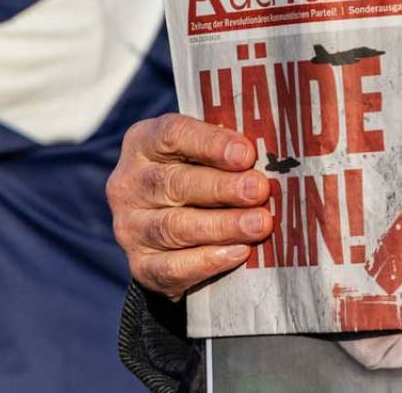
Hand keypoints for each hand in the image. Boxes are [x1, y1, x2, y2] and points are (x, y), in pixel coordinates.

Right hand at [106, 113, 272, 300]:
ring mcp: (130, 227)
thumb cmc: (200, 170)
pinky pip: (171, 267)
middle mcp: (129, 184)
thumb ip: (230, 146)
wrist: (174, 224)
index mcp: (143, 142)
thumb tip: (273, 152)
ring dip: (223, 226)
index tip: (246, 153)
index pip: (173, 135)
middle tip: (260, 190)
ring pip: (175, 228)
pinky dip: (208, 260)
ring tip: (260, 224)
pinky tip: (238, 252)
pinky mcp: (140, 265)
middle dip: (223, 188)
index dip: (211, 143)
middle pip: (175, 184)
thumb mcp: (207, 149)